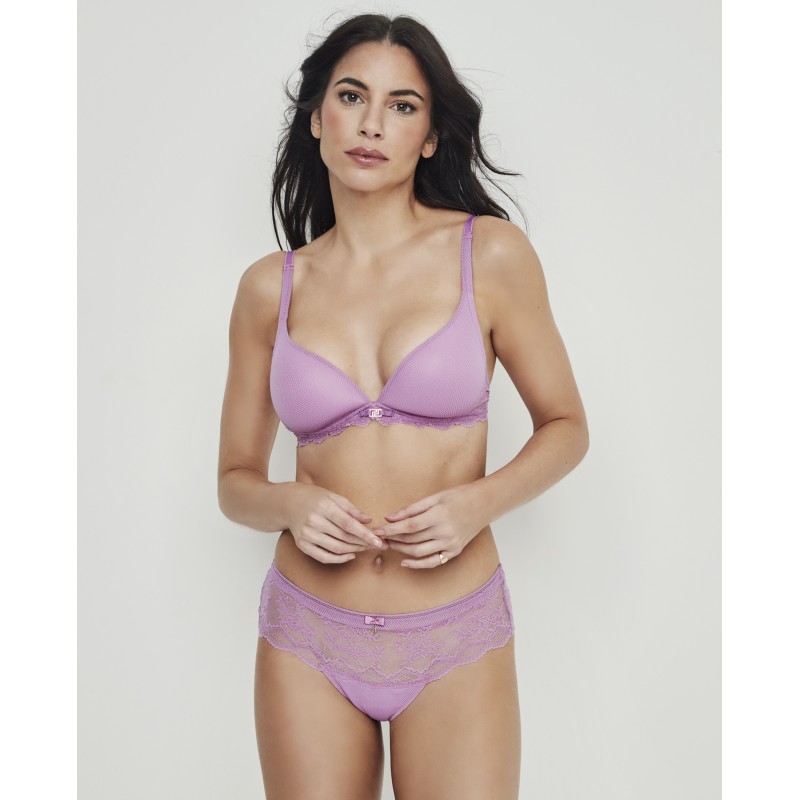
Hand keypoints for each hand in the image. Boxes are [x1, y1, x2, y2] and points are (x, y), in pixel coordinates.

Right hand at [284, 483, 386, 564]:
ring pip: (336, 548)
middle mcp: (314, 522)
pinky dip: (339, 559)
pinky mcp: (302, 545)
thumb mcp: (334, 497)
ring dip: (354, 550)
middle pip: (344, 537)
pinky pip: (323, 557)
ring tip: (366, 548)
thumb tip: (369, 521)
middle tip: (378, 545)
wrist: (288, 503)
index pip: (348, 524)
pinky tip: (350, 555)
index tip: (379, 541)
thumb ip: (352, 509)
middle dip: (363, 543)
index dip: (365, 534)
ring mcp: (307, 535)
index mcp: (324, 507)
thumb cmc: (314, 497)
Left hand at [374, 484, 488, 568]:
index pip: (409, 526)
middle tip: (379, 537)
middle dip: (393, 539)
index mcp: (439, 515)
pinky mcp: (454, 551)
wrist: (484, 505)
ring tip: (389, 544)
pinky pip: (432, 562)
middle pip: (412, 540)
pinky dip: (417, 564)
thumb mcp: (435, 497)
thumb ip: (411, 509)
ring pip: (419, 552)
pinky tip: (404, 561)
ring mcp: (451, 544)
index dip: (391, 530)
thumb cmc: (458, 496)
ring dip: (401, 550)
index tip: (377, 530)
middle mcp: (445, 532)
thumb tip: (390, 518)